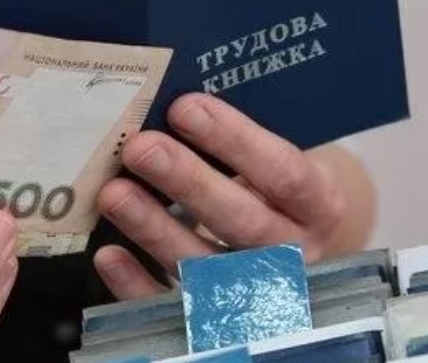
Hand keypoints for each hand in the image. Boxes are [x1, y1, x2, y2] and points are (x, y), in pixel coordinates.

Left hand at [93, 93, 375, 299]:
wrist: (291, 243)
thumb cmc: (272, 187)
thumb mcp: (275, 160)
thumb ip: (238, 144)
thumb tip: (171, 103)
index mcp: (319, 205)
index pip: (284, 174)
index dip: (235, 140)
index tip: (186, 107)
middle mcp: (296, 253)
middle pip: (245, 223)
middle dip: (189, 182)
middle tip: (140, 147)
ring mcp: (258, 293)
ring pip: (206, 267)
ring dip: (155, 229)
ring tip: (113, 192)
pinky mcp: (217, 324)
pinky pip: (174, 309)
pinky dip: (139, 286)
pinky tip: (108, 255)